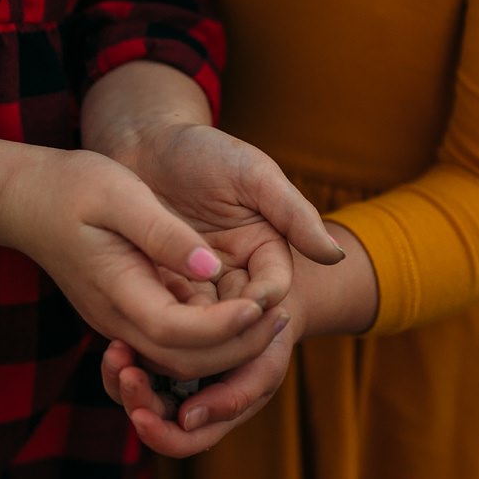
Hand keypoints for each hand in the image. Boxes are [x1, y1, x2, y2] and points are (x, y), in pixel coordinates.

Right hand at [0, 147, 283, 379]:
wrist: (28, 199)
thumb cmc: (74, 187)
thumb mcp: (121, 195)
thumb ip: (164, 234)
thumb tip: (211, 265)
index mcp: (118, 290)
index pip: (178, 332)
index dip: (225, 326)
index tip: (263, 303)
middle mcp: (118, 318)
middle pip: (185, 360)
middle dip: (238, 346)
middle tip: (282, 317)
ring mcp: (121, 321)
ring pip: (182, 359)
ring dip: (229, 347)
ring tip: (271, 316)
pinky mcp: (128, 312)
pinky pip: (173, 343)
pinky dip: (210, 337)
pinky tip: (243, 312)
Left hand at [99, 288, 302, 456]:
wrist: (264, 297)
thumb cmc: (269, 338)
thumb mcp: (264, 368)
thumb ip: (234, 398)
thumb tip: (187, 420)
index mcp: (213, 416)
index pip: (179, 441)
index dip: (158, 434)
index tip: (141, 415)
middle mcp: (185, 402)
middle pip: (149, 417)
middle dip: (133, 399)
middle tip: (126, 374)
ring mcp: (167, 377)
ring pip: (132, 393)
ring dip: (120, 379)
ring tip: (117, 353)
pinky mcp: (155, 351)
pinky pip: (131, 362)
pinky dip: (122, 358)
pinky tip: (118, 341)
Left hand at [105, 121, 343, 311]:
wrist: (143, 146)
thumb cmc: (203, 151)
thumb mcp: (252, 174)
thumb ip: (293, 213)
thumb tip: (335, 256)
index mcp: (264, 249)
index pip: (274, 286)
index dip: (265, 299)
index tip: (252, 305)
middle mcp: (234, 272)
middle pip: (241, 316)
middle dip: (229, 328)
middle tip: (209, 332)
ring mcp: (197, 283)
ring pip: (204, 323)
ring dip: (193, 331)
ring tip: (177, 331)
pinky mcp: (161, 288)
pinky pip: (166, 314)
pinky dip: (161, 321)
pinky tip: (148, 324)